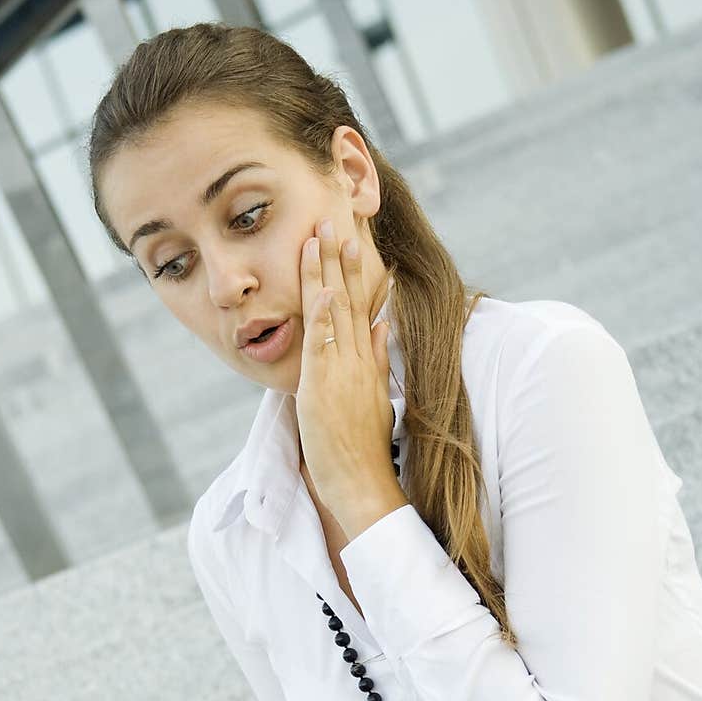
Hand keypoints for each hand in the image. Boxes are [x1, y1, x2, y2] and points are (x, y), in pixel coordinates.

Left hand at [295, 219, 398, 528]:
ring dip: (328, 271)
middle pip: (350, 298)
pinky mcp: (325, 386)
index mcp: (369, 363)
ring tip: (322, 233)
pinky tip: (319, 286)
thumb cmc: (364, 451)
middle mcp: (358, 360)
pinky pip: (322, 342)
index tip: (353, 239)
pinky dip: (321, 313)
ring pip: (334, 311)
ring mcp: (343, 371)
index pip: (362, 307)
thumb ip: (378, 359)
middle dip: (343, 257)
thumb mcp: (376, 398)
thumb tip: (382, 324)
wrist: (363, 483)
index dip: (356, 271)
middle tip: (337, 216)